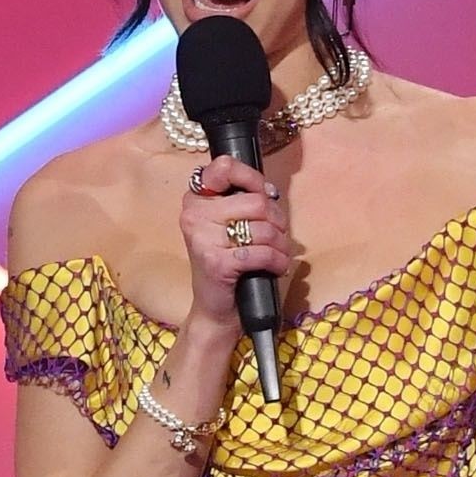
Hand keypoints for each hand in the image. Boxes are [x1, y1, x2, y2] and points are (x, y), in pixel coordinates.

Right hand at [178, 155, 291, 331]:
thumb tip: (270, 191)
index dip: (252, 178)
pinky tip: (277, 268)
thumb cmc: (227, 263)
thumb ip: (243, 202)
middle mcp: (194, 215)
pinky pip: (262, 252)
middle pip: (256, 202)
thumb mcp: (229, 225)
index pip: (224, 167)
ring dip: (281, 244)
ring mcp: (202, 238)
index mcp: (196, 199)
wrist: (214, 309)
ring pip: (264, 229)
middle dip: (277, 220)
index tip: (264, 194)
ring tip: (278, 254)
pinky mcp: (216, 262)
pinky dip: (278, 262)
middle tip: (277, 236)